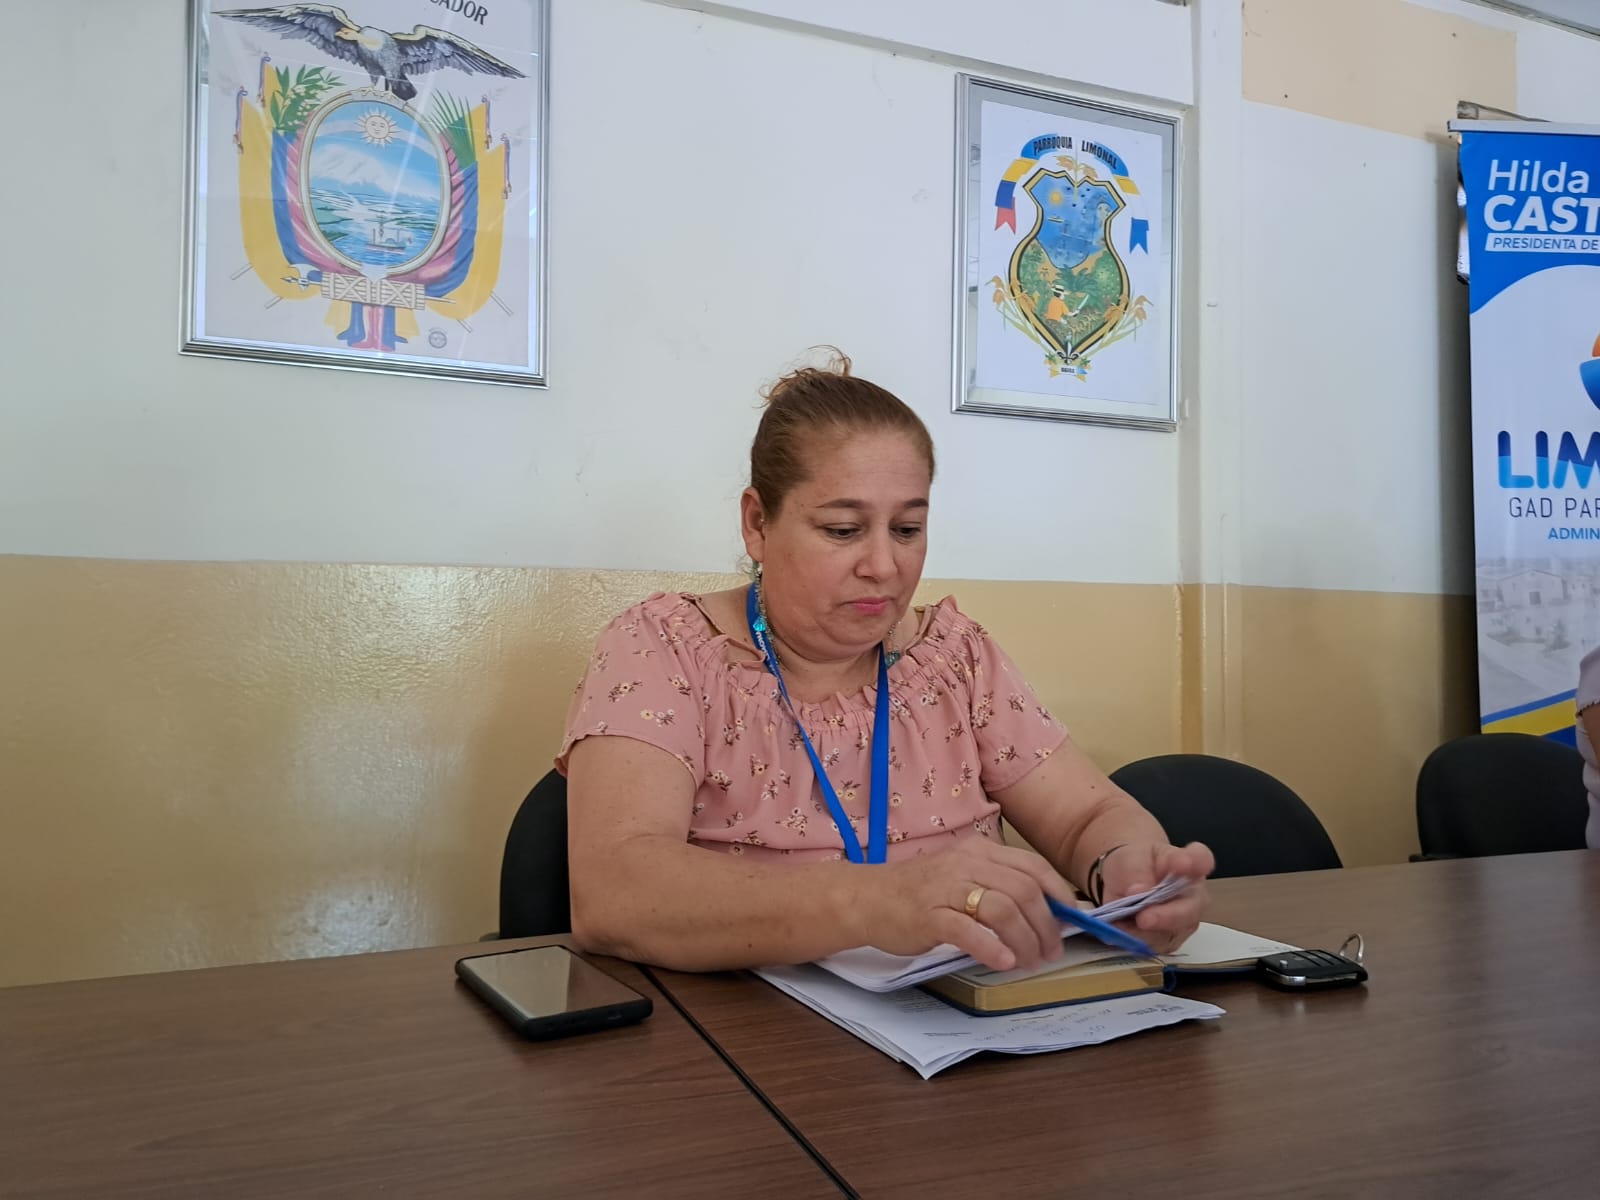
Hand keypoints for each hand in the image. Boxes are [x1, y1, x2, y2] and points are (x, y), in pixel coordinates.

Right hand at [852, 840, 1077, 972]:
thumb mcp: (963, 877)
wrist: (867, 898)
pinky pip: (967, 929)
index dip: (1059, 894)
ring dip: (1025, 940)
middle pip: (1024, 890)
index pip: (1033, 867)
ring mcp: (946, 887)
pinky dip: (991, 947)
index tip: (1071, 921)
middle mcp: (966, 863)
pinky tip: (1003, 962)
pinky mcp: (928, 914)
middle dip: (1046, 925)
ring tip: (1029, 962)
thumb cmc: (919, 893)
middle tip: (1051, 952)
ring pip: (1002, 909)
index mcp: (980, 851)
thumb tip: (1045, 914)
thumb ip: (998, 887)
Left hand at [1098, 841, 1214, 953]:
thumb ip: (1136, 871)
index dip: (1195, 863)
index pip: (1201, 860)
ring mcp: (1184, 921)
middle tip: (1144, 918)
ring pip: (1173, 934)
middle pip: (1190, 909)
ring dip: (1147, 934)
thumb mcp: (1129, 858)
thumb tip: (1138, 891)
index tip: (1184, 864)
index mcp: (1190, 862)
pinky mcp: (1169, 940)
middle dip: (1167, 916)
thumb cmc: (1135, 863)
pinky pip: (1156, 946)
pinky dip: (1137, 941)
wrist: (1125, 879)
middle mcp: (1194, 895)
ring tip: (1124, 927)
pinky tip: (1122, 933)